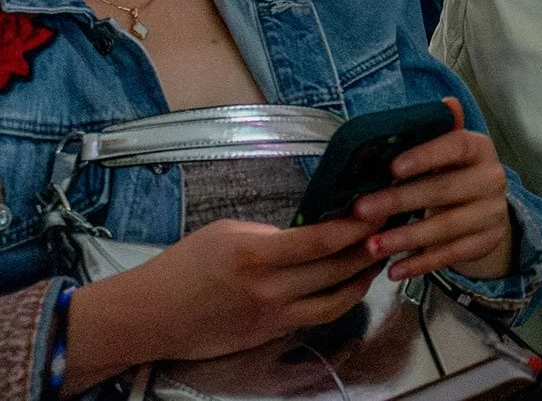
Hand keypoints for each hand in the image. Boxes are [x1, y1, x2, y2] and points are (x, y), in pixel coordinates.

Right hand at [70, 213, 384, 378]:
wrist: (150, 316)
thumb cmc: (182, 268)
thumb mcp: (227, 232)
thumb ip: (271, 233)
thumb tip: (309, 232)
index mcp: (256, 256)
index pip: (322, 240)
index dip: (357, 226)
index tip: (377, 209)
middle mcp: (269, 290)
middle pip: (338, 269)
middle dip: (371, 246)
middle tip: (391, 225)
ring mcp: (273, 316)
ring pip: (338, 298)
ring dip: (365, 276)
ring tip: (380, 254)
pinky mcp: (273, 333)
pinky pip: (320, 315)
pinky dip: (343, 297)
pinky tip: (352, 281)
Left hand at [354, 98, 514, 281]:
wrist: (487, 210)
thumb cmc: (453, 174)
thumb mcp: (447, 153)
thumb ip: (438, 133)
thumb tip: (445, 104)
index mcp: (478, 148)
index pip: (456, 146)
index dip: (426, 155)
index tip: (392, 167)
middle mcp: (491, 178)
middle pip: (444, 190)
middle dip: (399, 200)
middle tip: (361, 210)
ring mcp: (491, 213)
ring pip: (446, 227)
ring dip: (406, 238)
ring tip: (372, 246)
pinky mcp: (486, 241)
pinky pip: (451, 255)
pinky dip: (420, 263)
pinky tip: (394, 269)